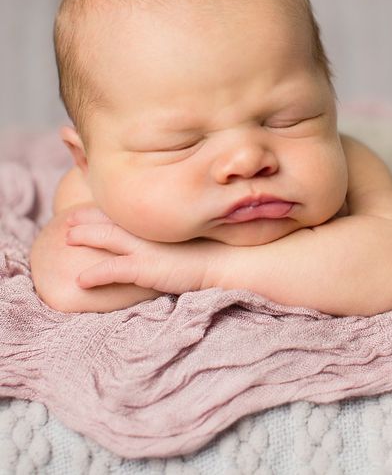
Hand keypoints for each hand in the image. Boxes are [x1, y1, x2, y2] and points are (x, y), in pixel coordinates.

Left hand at [65, 207, 222, 294]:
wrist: (225, 260)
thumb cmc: (212, 250)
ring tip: (66, 238)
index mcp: (156, 223)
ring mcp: (145, 248)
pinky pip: (112, 270)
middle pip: (110, 220)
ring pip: (106, 238)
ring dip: (85, 237)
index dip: (103, 210)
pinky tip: (80, 281)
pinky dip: (94, 274)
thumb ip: (171, 235)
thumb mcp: (187, 236)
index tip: (86, 209)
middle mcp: (148, 231)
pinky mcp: (146, 268)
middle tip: (68, 220)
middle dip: (86, 218)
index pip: (124, 212)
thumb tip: (164, 241)